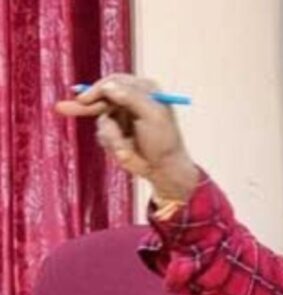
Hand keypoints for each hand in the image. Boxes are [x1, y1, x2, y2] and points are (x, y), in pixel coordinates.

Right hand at [54, 74, 198, 201]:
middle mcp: (132, 100)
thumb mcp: (151, 116)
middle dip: (84, 105)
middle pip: (101, 96)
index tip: (85, 99)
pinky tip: (124, 151)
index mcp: (145, 90)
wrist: (164, 169)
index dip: (98, 89)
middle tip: (61, 108)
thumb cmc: (164, 142)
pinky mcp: (116, 132)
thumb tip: (108, 86)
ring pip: (101, 119)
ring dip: (111, 136)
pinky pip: (102, 134)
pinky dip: (111, 143)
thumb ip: (131, 98)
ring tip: (124, 149)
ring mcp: (122, 116)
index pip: (116, 81)